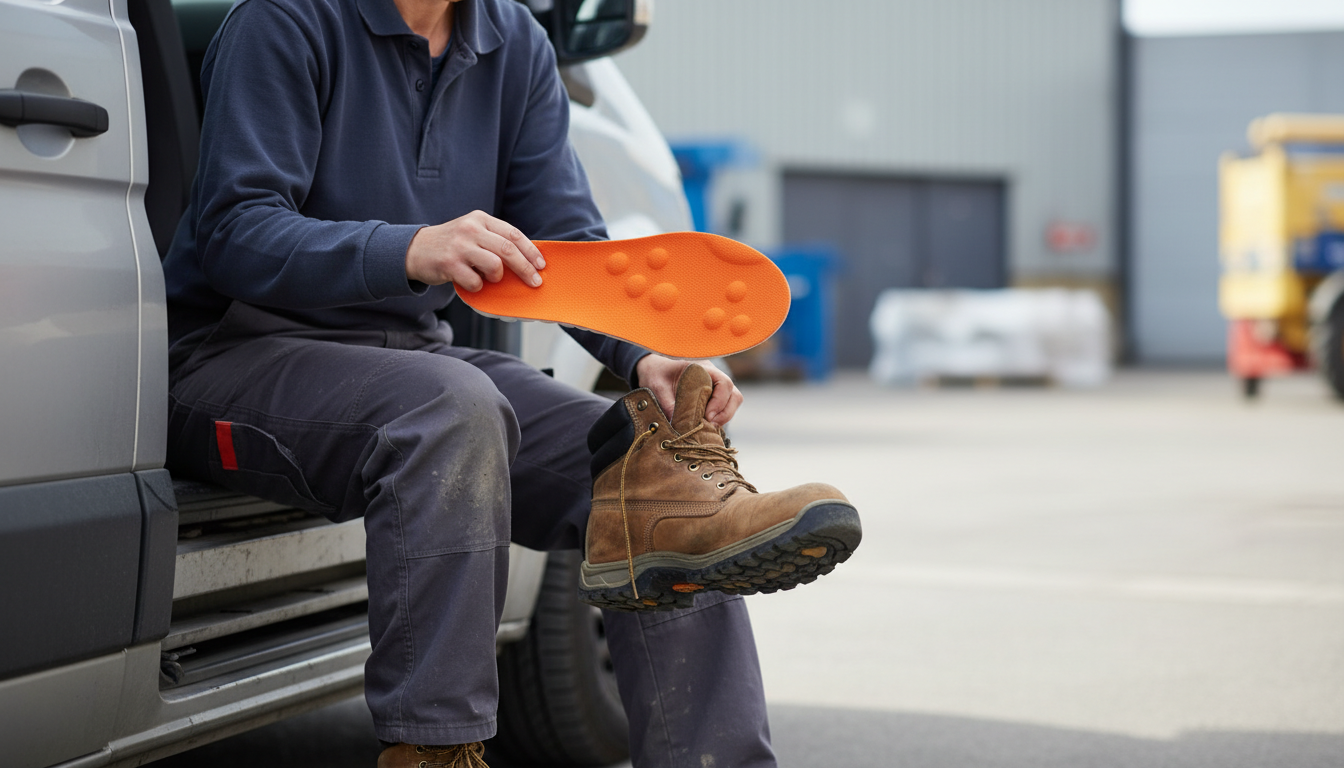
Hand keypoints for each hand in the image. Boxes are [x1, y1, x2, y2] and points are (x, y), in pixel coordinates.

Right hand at [406, 210, 545, 290]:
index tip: (541, 265)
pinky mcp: (449, 264)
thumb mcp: (472, 232)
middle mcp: (471, 229)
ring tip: (488, 277)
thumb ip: (494, 239)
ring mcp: (459, 246)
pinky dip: (477, 286)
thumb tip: (527, 258)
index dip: (530, 251)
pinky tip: (470, 282)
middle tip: (535, 281)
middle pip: (508, 250)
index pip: (513, 234)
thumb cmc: (451, 245)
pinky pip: (475, 281)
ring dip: (497, 276)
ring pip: (495, 265)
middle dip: (525, 268)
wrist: (415, 250)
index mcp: (480, 219)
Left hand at [635, 357, 743, 426]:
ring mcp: (715, 385)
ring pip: (732, 401)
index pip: (724, 383)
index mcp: (701, 368)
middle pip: (734, 395)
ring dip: (723, 417)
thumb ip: (668, 405)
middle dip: (724, 413)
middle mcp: (713, 375)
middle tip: (709, 426)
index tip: (707, 416)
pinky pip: (724, 407)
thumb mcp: (658, 388)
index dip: (719, 402)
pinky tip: (705, 425)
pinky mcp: (713, 395)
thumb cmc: (656, 373)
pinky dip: (718, 418)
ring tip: (707, 427)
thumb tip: (678, 427)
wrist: (653, 367)